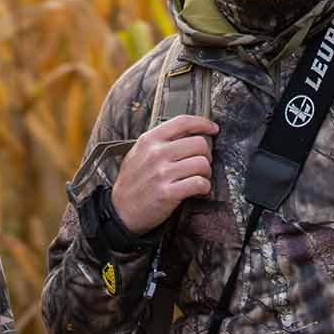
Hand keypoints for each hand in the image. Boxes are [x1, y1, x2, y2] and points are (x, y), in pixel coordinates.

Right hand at [109, 116, 217, 234]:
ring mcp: (162, 173)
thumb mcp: (138, 153)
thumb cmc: (132, 182)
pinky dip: (204, 187)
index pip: (182, 122)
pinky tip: (199, 190)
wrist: (120, 211)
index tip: (213, 129)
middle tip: (202, 164)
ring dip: (206, 173)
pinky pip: (199, 183)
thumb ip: (159, 142)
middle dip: (207, 155)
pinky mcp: (168, 193)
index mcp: (149, 140)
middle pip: (199, 143)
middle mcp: (156, 153)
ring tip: (199, 178)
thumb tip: (187, 133)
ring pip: (202, 164)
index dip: (203, 123)